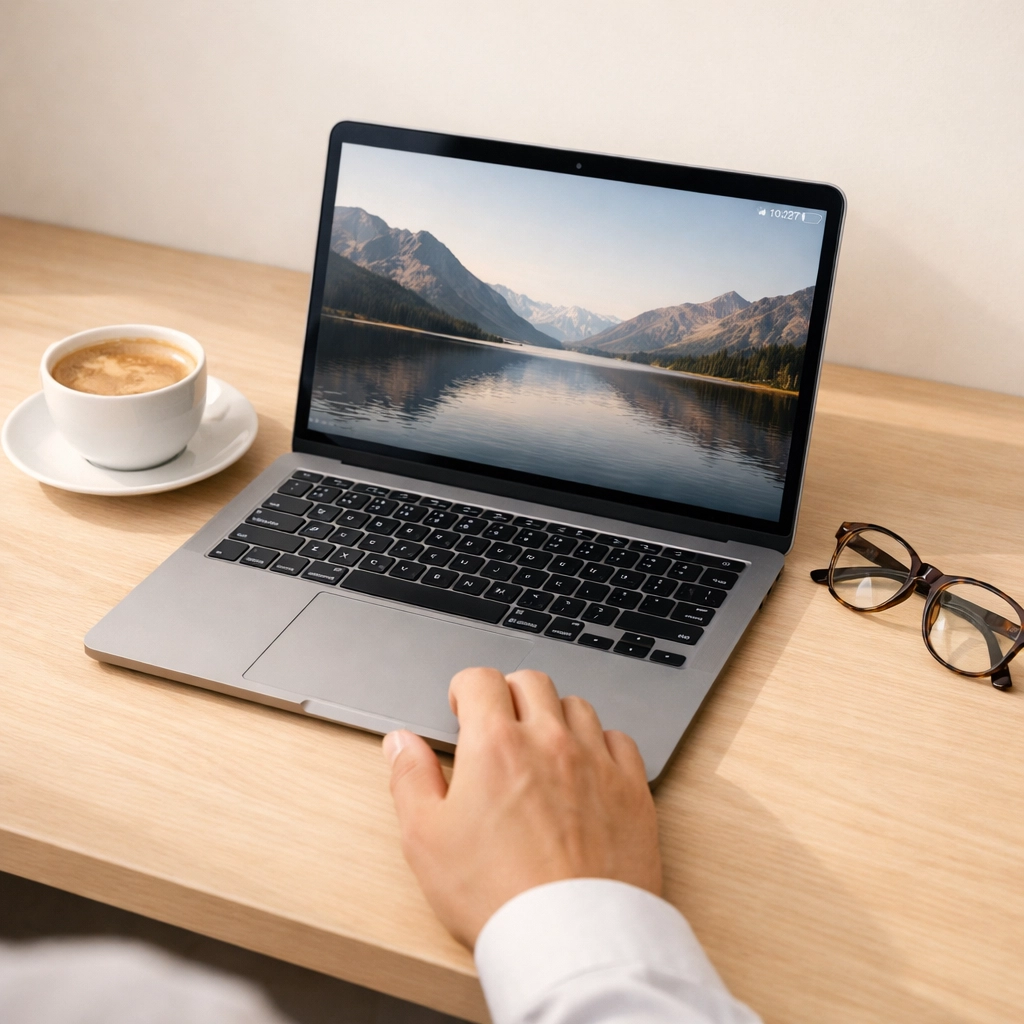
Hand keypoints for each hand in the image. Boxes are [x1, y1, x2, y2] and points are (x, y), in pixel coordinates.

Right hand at [383, 667, 660, 948]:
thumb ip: (410, 779)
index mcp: (495, 745)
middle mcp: (549, 741)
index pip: (481, 679)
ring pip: (577, 706)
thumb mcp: (426, 839)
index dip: (466, 689)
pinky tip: (586, 769)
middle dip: (509, 695)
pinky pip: (619, 741)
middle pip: (531, 682)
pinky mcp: (631, 790)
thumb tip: (400, 742)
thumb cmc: (495, 895)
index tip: (462, 709)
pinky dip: (600, 744)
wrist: (568, 940)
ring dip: (555, 716)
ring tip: (542, 748)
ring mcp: (596, 762)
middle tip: (499, 726)